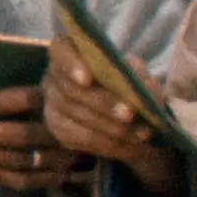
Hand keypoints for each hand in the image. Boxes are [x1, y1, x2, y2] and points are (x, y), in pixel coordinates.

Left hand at [0, 79, 79, 194]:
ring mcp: (63, 157)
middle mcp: (64, 131)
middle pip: (20, 134)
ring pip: (19, 160)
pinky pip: (25, 180)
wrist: (106, 133)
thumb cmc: (69, 104)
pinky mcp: (59, 176)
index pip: (23, 100)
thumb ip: (29, 87)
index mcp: (61, 101)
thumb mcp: (55, 86)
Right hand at [39, 43, 179, 191]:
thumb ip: (139, 75)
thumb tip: (143, 89)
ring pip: (78, 118)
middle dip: (103, 104)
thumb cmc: (124, 80)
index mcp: (68, 51)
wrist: (118, 107)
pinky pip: (82, 139)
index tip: (87, 79)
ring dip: (112, 128)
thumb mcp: (135, 71)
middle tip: (130, 114)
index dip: (71, 65)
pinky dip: (110, 143)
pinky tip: (131, 145)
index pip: (60, 51)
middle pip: (72, 91)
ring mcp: (53, 105)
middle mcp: (54, 77)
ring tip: (141, 134)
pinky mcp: (60, 130)